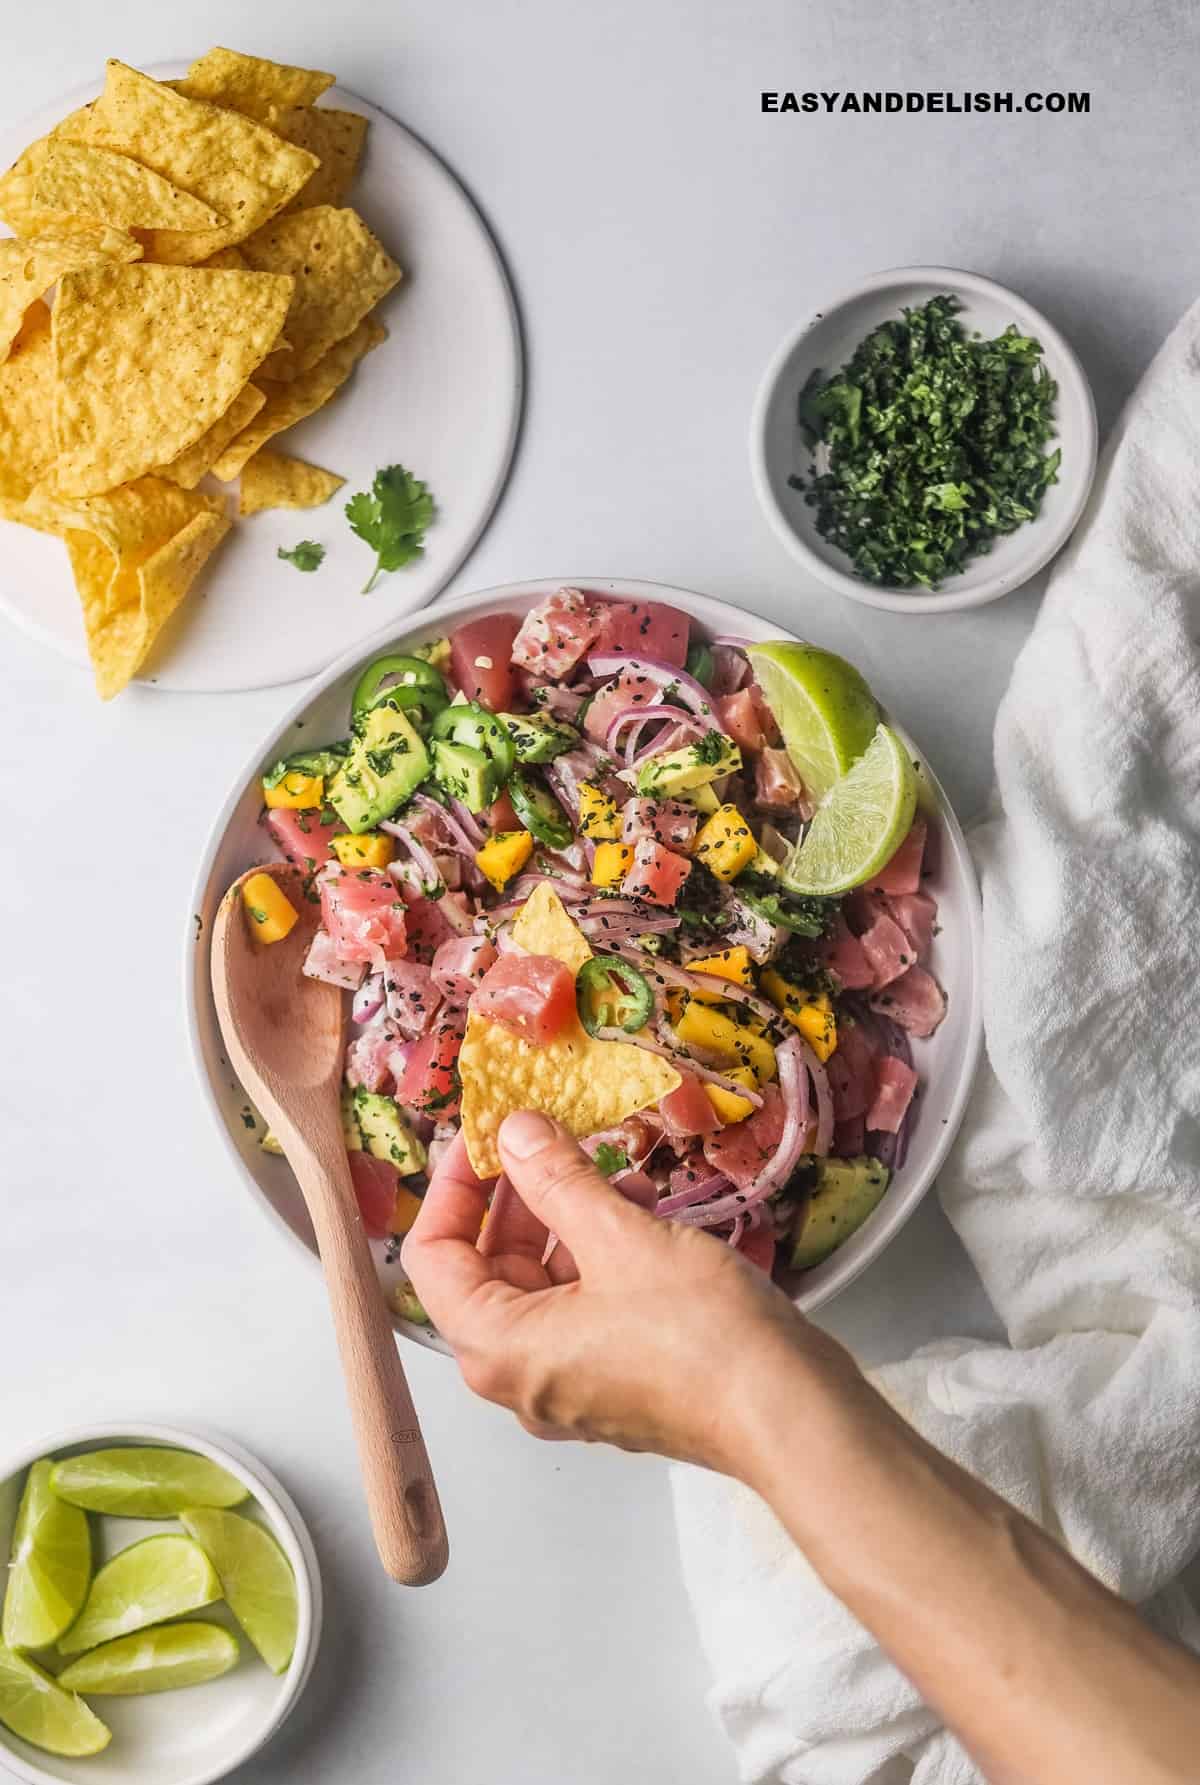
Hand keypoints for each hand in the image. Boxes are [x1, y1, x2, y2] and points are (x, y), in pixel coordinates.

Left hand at [402, 1111, 859, 1472]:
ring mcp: (572, 1384)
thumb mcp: (619, 1237)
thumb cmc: (697, 1334)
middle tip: (550, 1138)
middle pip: (488, 1270)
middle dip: (519, 1198)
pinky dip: (603, 1255)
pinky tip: (644, 1211)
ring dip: (569, 1220)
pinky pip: (588, 1307)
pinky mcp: (621, 1382)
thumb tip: (516, 1131)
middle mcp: (522, 1376)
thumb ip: (557, 1180)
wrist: (789, 1414)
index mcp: (498, 1346)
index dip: (454, 1187)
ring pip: (545, 1285)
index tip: (488, 1136)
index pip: (433, 1257)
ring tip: (612, 1171)